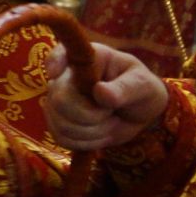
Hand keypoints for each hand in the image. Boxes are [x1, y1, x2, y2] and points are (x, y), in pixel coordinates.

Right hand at [42, 44, 168, 151]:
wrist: (139, 112)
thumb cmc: (141, 89)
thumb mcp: (142, 84)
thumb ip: (124, 88)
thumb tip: (100, 92)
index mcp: (86, 59)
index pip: (59, 54)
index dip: (53, 62)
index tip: (57, 73)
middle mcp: (67, 78)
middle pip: (59, 100)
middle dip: (89, 116)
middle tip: (111, 113)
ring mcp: (59, 102)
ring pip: (60, 124)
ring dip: (91, 132)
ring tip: (110, 123)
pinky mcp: (59, 124)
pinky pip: (62, 139)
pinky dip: (85, 142)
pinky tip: (99, 134)